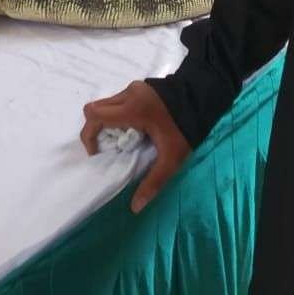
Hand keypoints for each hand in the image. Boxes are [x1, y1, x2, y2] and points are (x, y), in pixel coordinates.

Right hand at [80, 82, 189, 212]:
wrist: (204, 97)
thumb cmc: (186, 127)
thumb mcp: (172, 158)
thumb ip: (153, 182)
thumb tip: (135, 207)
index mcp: (132, 109)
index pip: (94, 115)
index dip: (89, 135)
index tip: (99, 152)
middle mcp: (128, 94)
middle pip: (95, 108)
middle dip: (97, 129)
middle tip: (113, 147)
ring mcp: (134, 87)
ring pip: (106, 104)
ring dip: (108, 122)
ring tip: (128, 140)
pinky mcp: (141, 87)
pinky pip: (119, 101)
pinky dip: (118, 115)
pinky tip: (137, 128)